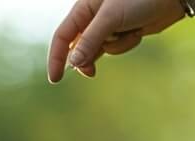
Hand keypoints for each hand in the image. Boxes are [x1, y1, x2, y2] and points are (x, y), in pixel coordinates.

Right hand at [47, 0, 187, 82]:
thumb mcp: (111, 19)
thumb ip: (90, 40)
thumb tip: (73, 62)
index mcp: (83, 8)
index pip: (62, 36)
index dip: (56, 57)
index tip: (55, 79)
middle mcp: (92, 17)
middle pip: (79, 47)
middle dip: (87, 59)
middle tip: (91, 73)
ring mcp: (108, 26)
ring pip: (100, 50)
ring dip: (115, 47)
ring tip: (131, 31)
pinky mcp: (122, 32)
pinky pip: (116, 48)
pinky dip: (126, 45)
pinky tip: (138, 31)